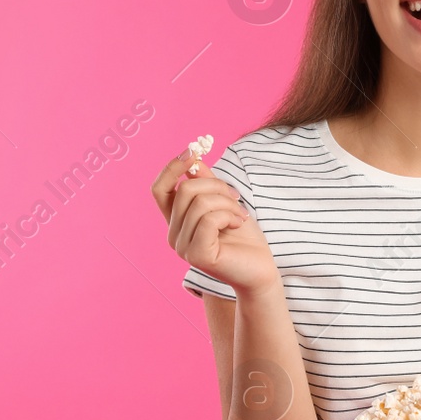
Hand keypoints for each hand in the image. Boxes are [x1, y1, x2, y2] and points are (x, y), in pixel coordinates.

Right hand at [150, 149, 279, 295]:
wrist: (261, 269)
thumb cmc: (244, 237)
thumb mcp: (225, 202)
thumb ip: (206, 182)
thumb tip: (194, 159)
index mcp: (177, 221)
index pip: (159, 189)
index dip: (172, 167)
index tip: (193, 150)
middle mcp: (174, 235)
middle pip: (185, 190)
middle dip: (217, 186)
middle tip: (236, 197)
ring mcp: (183, 247)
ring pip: (199, 203)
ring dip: (227, 203)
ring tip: (239, 215)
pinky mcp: (197, 256)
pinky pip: (209, 219)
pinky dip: (229, 215)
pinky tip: (238, 225)